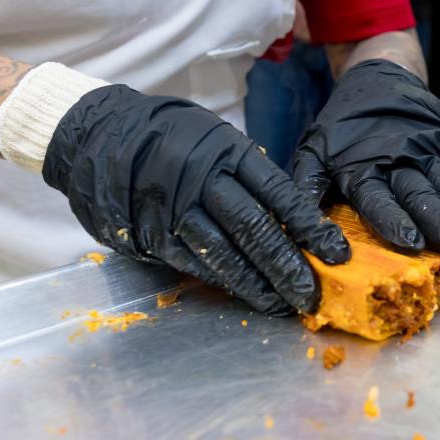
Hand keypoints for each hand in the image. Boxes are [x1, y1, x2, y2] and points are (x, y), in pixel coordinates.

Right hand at [42, 85, 349, 314]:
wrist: (102, 135)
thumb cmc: (175, 139)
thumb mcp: (218, 140)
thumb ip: (252, 175)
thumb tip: (293, 217)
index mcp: (229, 152)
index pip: (279, 193)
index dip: (310, 226)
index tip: (336, 253)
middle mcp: (204, 179)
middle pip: (255, 228)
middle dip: (288, 265)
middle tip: (312, 294)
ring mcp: (176, 207)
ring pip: (226, 252)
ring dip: (259, 284)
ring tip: (285, 304)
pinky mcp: (153, 232)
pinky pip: (195, 262)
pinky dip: (224, 281)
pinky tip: (248, 295)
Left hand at [292, 59, 439, 254]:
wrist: (378, 80)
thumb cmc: (343, 128)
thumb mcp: (314, 153)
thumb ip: (306, 189)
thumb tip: (295, 231)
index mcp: (363, 167)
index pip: (378, 197)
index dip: (393, 219)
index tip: (410, 242)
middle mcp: (399, 162)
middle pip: (421, 193)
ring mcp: (429, 154)